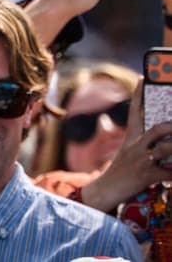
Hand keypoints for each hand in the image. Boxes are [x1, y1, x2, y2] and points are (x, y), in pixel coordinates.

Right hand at [79, 79, 171, 212]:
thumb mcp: (129, 153)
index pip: (135, 111)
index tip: (144, 78)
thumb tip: (165, 136)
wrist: (105, 190)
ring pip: (166, 149)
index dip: (140, 95)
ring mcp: (142, 161)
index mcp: (131, 138)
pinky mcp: (148, 176)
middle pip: (158, 129)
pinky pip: (169, 173)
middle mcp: (136, 146)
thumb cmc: (121, 171)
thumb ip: (146, 144)